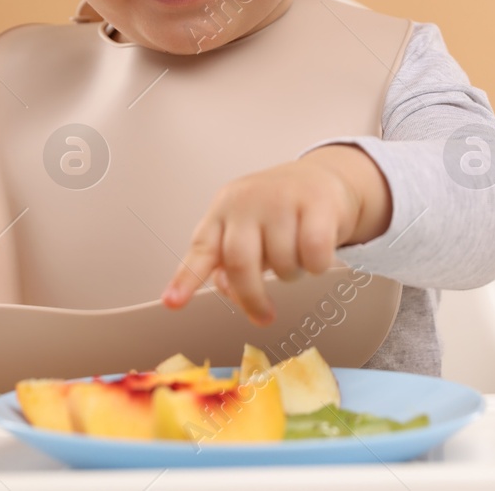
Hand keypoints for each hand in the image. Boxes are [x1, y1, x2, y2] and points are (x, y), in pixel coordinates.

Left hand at [159, 144, 390, 323]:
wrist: (322, 178)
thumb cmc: (278, 213)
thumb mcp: (247, 232)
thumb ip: (230, 262)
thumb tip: (229, 288)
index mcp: (223, 210)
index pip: (201, 248)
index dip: (185, 279)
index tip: (172, 303)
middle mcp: (248, 201)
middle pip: (240, 263)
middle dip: (252, 297)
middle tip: (264, 316)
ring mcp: (282, 198)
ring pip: (282, 263)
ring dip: (291, 274)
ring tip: (295, 257)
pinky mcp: (317, 202)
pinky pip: (314, 255)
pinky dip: (317, 265)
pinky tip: (317, 253)